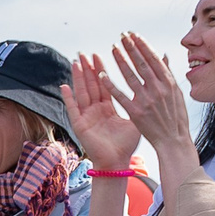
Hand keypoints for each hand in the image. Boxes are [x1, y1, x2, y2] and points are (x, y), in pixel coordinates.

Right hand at [64, 53, 142, 167]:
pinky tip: (64, 86)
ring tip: (75, 63)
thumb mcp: (135, 118)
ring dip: (77, 78)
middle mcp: (95, 111)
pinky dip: (68, 98)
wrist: (117, 162)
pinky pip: (72, 109)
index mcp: (108, 109)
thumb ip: (139, 102)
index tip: (99, 55)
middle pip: (90, 86)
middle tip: (84, 53)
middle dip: (87, 69)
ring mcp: (86, 117)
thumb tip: (150, 88)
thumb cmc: (126, 144)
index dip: (100, 70)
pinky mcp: (80, 125)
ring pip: (81, 93)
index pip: (103, 85)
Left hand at [111, 33, 193, 159]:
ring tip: (113, 48)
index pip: (153, 59)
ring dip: (120, 61)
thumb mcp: (177, 93)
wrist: (174, 140)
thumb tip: (163, 55)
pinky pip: (120, 96)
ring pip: (130, 76)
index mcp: (169, 83)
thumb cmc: (176, 117)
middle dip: (131, 48)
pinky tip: (101, 74)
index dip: (142, 46)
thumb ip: (169, 74)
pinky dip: (111, 84)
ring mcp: (146, 100)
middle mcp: (158, 89)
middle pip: (141, 64)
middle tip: (121, 36)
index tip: (134, 35)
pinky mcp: (136, 112)